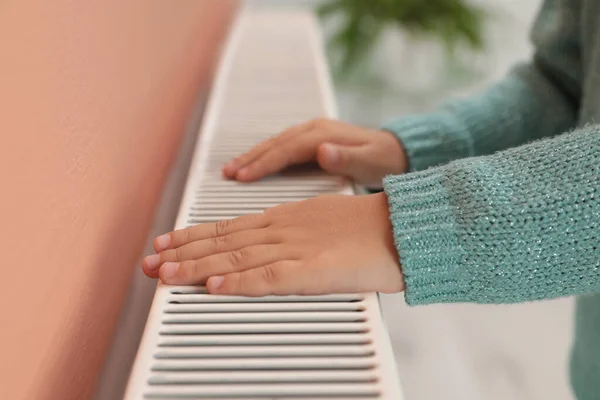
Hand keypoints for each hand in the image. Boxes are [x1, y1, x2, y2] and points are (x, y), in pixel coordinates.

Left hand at [142, 192, 403, 295]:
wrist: (402, 227)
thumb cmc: (368, 228)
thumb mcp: (321, 221)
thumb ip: (292, 234)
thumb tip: (269, 248)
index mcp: (285, 218)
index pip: (228, 227)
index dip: (194, 236)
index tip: (167, 242)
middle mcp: (282, 229)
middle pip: (223, 241)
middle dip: (182, 252)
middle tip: (149, 260)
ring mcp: (296, 248)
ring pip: (236, 258)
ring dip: (197, 267)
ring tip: (165, 273)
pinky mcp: (314, 270)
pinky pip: (269, 278)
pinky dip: (239, 283)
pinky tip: (215, 286)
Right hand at [222, 118, 407, 186]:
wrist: (395, 151)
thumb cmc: (383, 160)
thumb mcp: (370, 162)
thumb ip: (346, 158)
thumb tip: (323, 152)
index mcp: (323, 134)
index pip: (286, 149)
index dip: (264, 163)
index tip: (244, 176)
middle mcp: (314, 130)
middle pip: (275, 144)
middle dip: (250, 158)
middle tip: (227, 174)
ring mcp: (312, 134)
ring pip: (275, 144)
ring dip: (253, 156)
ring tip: (231, 170)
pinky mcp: (312, 142)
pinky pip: (282, 148)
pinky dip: (265, 156)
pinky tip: (253, 166)